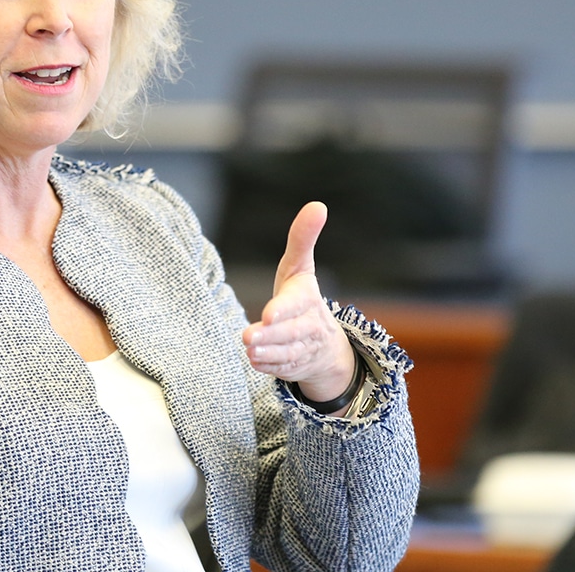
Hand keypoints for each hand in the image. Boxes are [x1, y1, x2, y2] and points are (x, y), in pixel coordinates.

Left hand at [242, 202, 357, 403]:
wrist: (325, 345)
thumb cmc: (302, 297)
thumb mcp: (301, 267)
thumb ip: (303, 238)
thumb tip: (317, 205)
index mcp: (306, 299)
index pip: (296, 304)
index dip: (283, 310)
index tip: (268, 314)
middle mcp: (307, 326)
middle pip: (290, 332)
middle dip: (271, 336)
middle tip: (248, 336)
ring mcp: (301, 349)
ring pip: (285, 353)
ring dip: (267, 352)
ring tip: (249, 348)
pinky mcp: (292, 367)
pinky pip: (281, 369)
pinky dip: (268, 367)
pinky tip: (255, 361)